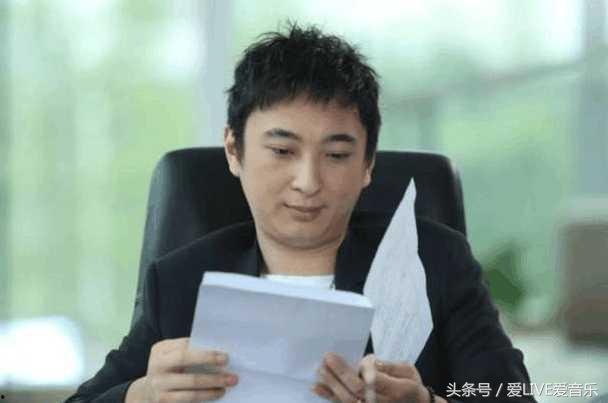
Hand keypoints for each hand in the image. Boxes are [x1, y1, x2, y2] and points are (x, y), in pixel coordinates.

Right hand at [126, 337, 237, 402]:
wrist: (146, 393)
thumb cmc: (169, 369)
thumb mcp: (172, 355)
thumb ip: (189, 350)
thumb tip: (218, 351)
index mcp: (161, 350)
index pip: (184, 345)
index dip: (204, 351)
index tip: (225, 355)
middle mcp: (157, 366)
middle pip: (184, 361)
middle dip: (209, 361)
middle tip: (229, 367)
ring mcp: (159, 385)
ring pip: (189, 384)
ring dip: (212, 384)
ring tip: (228, 383)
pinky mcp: (163, 401)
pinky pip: (188, 400)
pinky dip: (206, 396)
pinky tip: (218, 393)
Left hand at [313, 353, 441, 402]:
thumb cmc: (409, 384)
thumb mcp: (408, 371)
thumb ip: (390, 367)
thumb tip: (370, 364)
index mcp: (396, 391)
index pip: (376, 381)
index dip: (366, 369)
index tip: (359, 358)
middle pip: (357, 390)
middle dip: (341, 373)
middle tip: (328, 357)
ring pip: (347, 400)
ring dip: (331, 384)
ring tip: (320, 369)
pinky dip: (328, 396)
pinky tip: (316, 387)